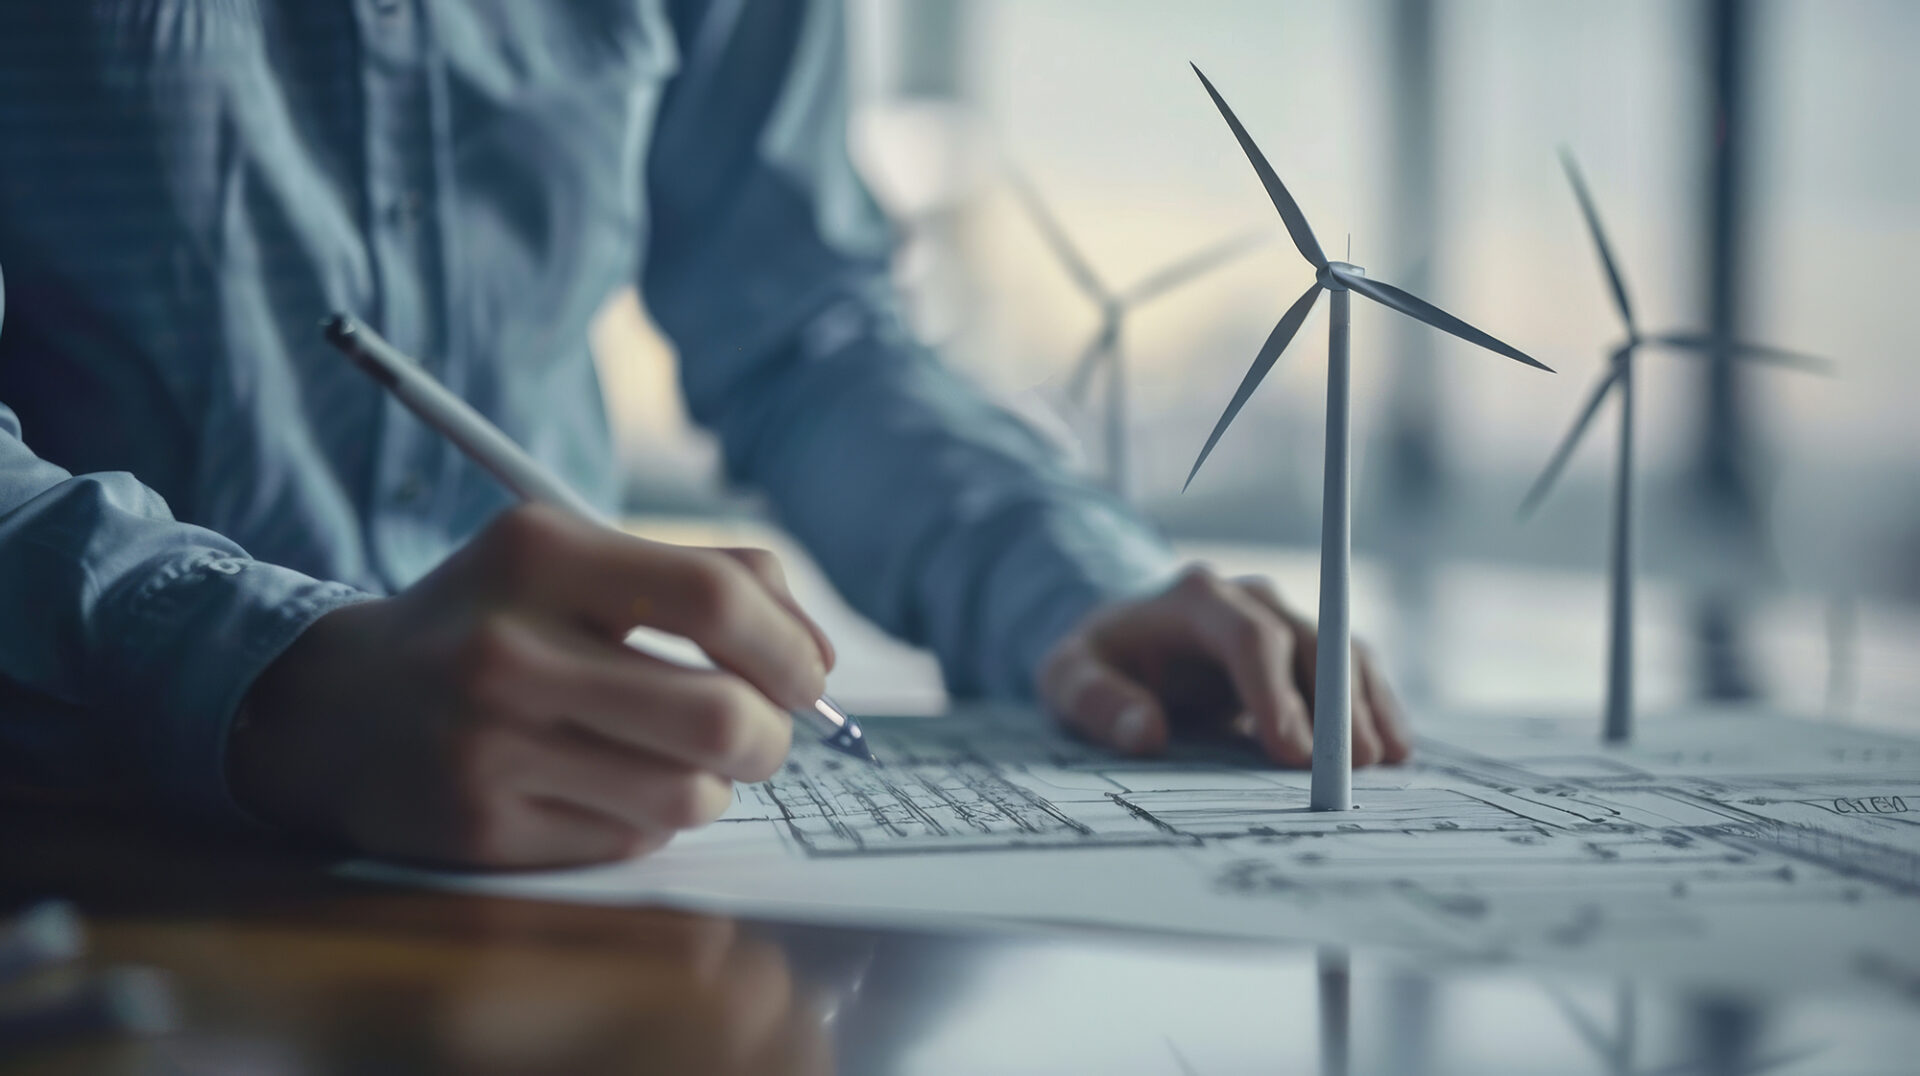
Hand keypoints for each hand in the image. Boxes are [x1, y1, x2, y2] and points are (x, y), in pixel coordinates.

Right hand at [230, 505, 835, 867]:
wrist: (338, 709)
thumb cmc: (494, 625)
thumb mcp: (573, 561)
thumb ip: (704, 578)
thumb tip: (816, 657)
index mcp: (540, 553)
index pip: (716, 598)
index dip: (789, 646)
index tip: (808, 674)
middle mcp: (507, 648)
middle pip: (719, 715)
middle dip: (772, 737)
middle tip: (764, 734)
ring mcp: (488, 747)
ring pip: (688, 795)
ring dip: (710, 785)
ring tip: (674, 759)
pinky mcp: (481, 831)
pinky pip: (630, 841)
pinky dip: (644, 820)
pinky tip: (598, 787)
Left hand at [1038, 566, 1408, 766]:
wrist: (1120, 640)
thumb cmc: (1096, 662)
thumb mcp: (1067, 678)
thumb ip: (1098, 702)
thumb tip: (1146, 734)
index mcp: (1194, 598)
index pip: (1250, 638)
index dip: (1276, 695)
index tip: (1293, 754)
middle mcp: (1249, 598)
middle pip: (1310, 641)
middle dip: (1336, 705)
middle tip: (1353, 770)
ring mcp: (1284, 619)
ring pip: (1343, 651)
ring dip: (1368, 705)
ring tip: (1387, 763)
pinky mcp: (1304, 649)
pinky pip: (1352, 669)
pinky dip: (1376, 705)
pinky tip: (1395, 748)